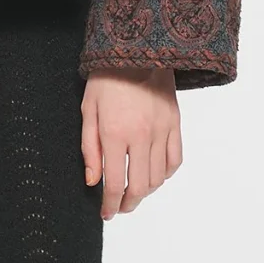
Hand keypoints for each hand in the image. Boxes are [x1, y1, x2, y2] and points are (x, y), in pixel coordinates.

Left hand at [81, 71, 181, 218]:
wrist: (138, 50)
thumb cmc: (106, 78)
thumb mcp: (88, 111)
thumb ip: (89, 149)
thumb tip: (93, 181)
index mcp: (115, 133)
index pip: (114, 183)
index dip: (110, 204)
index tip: (106, 213)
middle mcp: (141, 135)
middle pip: (140, 187)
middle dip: (128, 204)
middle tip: (119, 208)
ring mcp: (162, 130)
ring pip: (159, 177)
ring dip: (146, 191)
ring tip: (133, 191)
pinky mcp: (175, 124)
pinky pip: (175, 160)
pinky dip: (165, 174)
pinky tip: (153, 174)